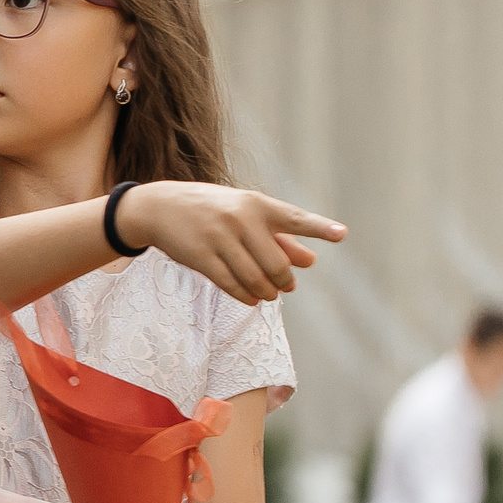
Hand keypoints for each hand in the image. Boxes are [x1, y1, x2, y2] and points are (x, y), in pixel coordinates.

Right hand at [114, 182, 345, 304]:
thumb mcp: (245, 214)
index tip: (342, 234)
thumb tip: (310, 262)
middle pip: (275, 263)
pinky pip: (231, 284)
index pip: (294, 218)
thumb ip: (280, 238)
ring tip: (269, 295)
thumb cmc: (212, 210)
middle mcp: (240, 218)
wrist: (160, 207)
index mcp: (256, 204)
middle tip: (286, 286)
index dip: (319, 227)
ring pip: (254, 278)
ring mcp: (219, 238)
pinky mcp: (201, 256)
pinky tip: (251, 299)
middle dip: (284, 281)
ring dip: (266, 293)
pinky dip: (245, 296)